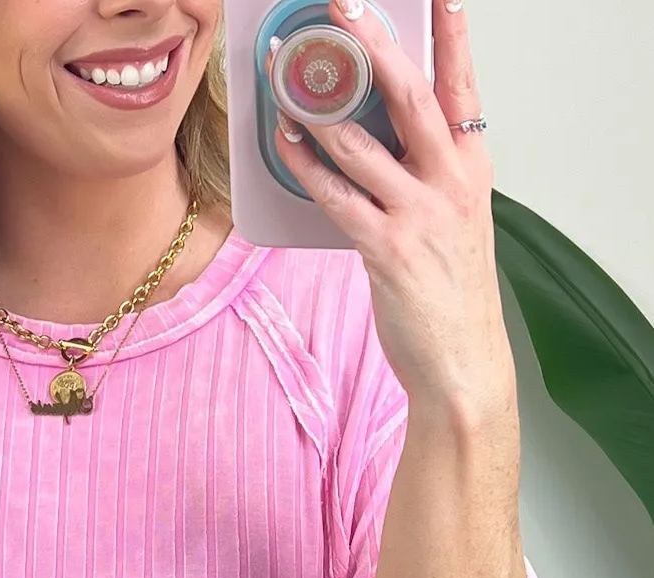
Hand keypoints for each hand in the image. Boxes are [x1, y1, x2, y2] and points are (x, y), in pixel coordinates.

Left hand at [273, 0, 515, 410]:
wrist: (462, 362)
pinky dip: (306, 165)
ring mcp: (418, 214)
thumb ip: (425, 173)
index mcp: (471, 167)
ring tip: (285, 76)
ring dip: (316, 106)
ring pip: (360, 141)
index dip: (449, 35)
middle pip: (410, 94)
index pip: (461, 85)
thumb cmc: (451, 294)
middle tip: (343, 7)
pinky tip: (285, 141)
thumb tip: (376, 134)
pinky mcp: (385, 249)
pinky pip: (336, 195)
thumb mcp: (454, 218)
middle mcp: (450, 182)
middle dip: (374, 43)